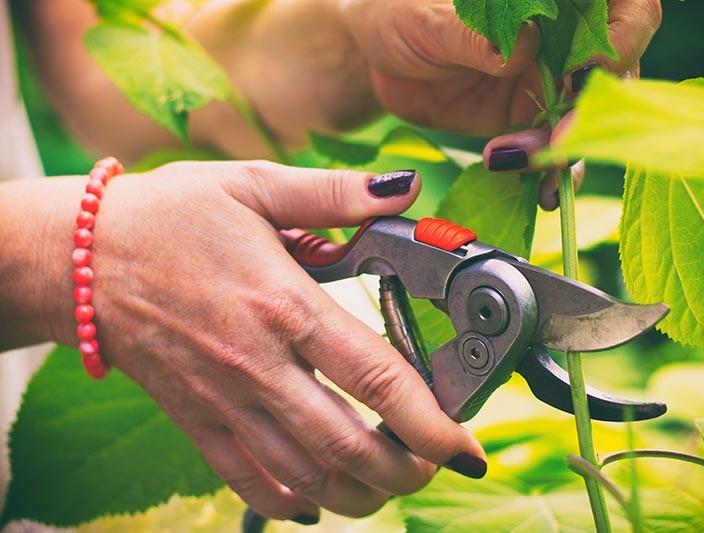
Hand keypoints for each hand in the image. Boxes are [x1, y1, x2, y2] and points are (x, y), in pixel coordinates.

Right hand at [39, 162, 485, 520]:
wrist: (83, 257)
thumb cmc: (171, 217)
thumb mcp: (254, 185)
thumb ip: (334, 193)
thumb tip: (403, 190)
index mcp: (283, 304)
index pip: (374, 377)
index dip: (429, 420)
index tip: (463, 442)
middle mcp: (257, 364)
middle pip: (347, 446)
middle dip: (405, 470)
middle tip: (435, 464)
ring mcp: (224, 401)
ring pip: (305, 477)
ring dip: (359, 494)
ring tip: (391, 484)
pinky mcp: (197, 422)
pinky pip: (250, 482)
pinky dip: (293, 501)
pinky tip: (320, 498)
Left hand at [342, 0, 660, 207]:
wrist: (377, 54)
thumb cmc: (401, 12)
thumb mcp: (430, 18)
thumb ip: (476, 33)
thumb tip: (520, 49)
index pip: (624, 8)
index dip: (620, 39)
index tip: (586, 71)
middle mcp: (566, 32)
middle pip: (616, 68)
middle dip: (592, 108)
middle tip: (560, 139)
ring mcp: (552, 77)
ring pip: (588, 115)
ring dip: (570, 148)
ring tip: (528, 165)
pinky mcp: (531, 117)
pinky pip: (555, 147)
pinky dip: (551, 172)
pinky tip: (539, 191)